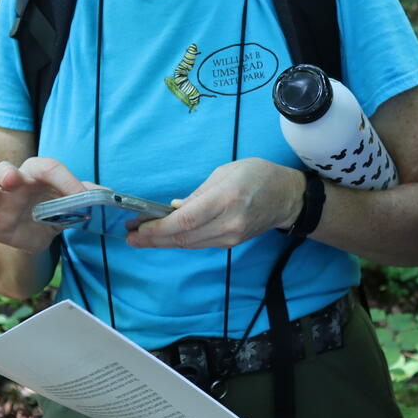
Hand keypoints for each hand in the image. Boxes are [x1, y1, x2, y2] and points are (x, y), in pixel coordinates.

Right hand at [0, 156, 88, 252]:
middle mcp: (16, 183)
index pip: (48, 168)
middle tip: (11, 179)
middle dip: (7, 173)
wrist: (40, 230)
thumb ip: (88, 195)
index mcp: (38, 174)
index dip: (65, 180)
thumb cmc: (55, 207)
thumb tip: (110, 195)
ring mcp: (2, 202)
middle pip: (6, 169)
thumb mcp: (73, 201)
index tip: (82, 198)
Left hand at [126, 159, 303, 249]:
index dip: (159, 228)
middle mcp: (228, 223)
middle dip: (154, 239)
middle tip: (130, 237)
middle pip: (184, 237)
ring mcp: (231, 237)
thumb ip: (198, 193)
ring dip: (163, 242)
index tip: (137, 229)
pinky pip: (199, 244)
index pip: (186, 221)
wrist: (287, 198)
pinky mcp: (231, 244)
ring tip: (140, 237)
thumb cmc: (257, 175)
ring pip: (189, 244)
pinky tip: (164, 236)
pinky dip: (179, 240)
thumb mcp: (225, 172)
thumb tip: (173, 210)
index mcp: (225, 199)